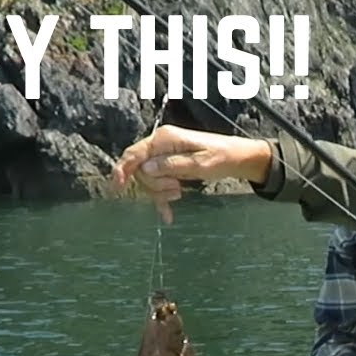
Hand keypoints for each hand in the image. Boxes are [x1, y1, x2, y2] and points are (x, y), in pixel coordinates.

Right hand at [112, 125, 271, 223]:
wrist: (238, 159)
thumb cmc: (221, 158)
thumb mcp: (199, 164)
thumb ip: (172, 165)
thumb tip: (146, 168)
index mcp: (165, 139)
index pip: (135, 153)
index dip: (123, 169)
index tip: (118, 187)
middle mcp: (161, 145)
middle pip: (141, 170)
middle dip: (155, 185)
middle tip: (177, 190)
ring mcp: (165, 156)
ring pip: (148, 179)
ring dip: (160, 192)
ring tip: (180, 194)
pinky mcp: (170, 166)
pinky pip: (158, 184)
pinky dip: (162, 199)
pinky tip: (168, 216)